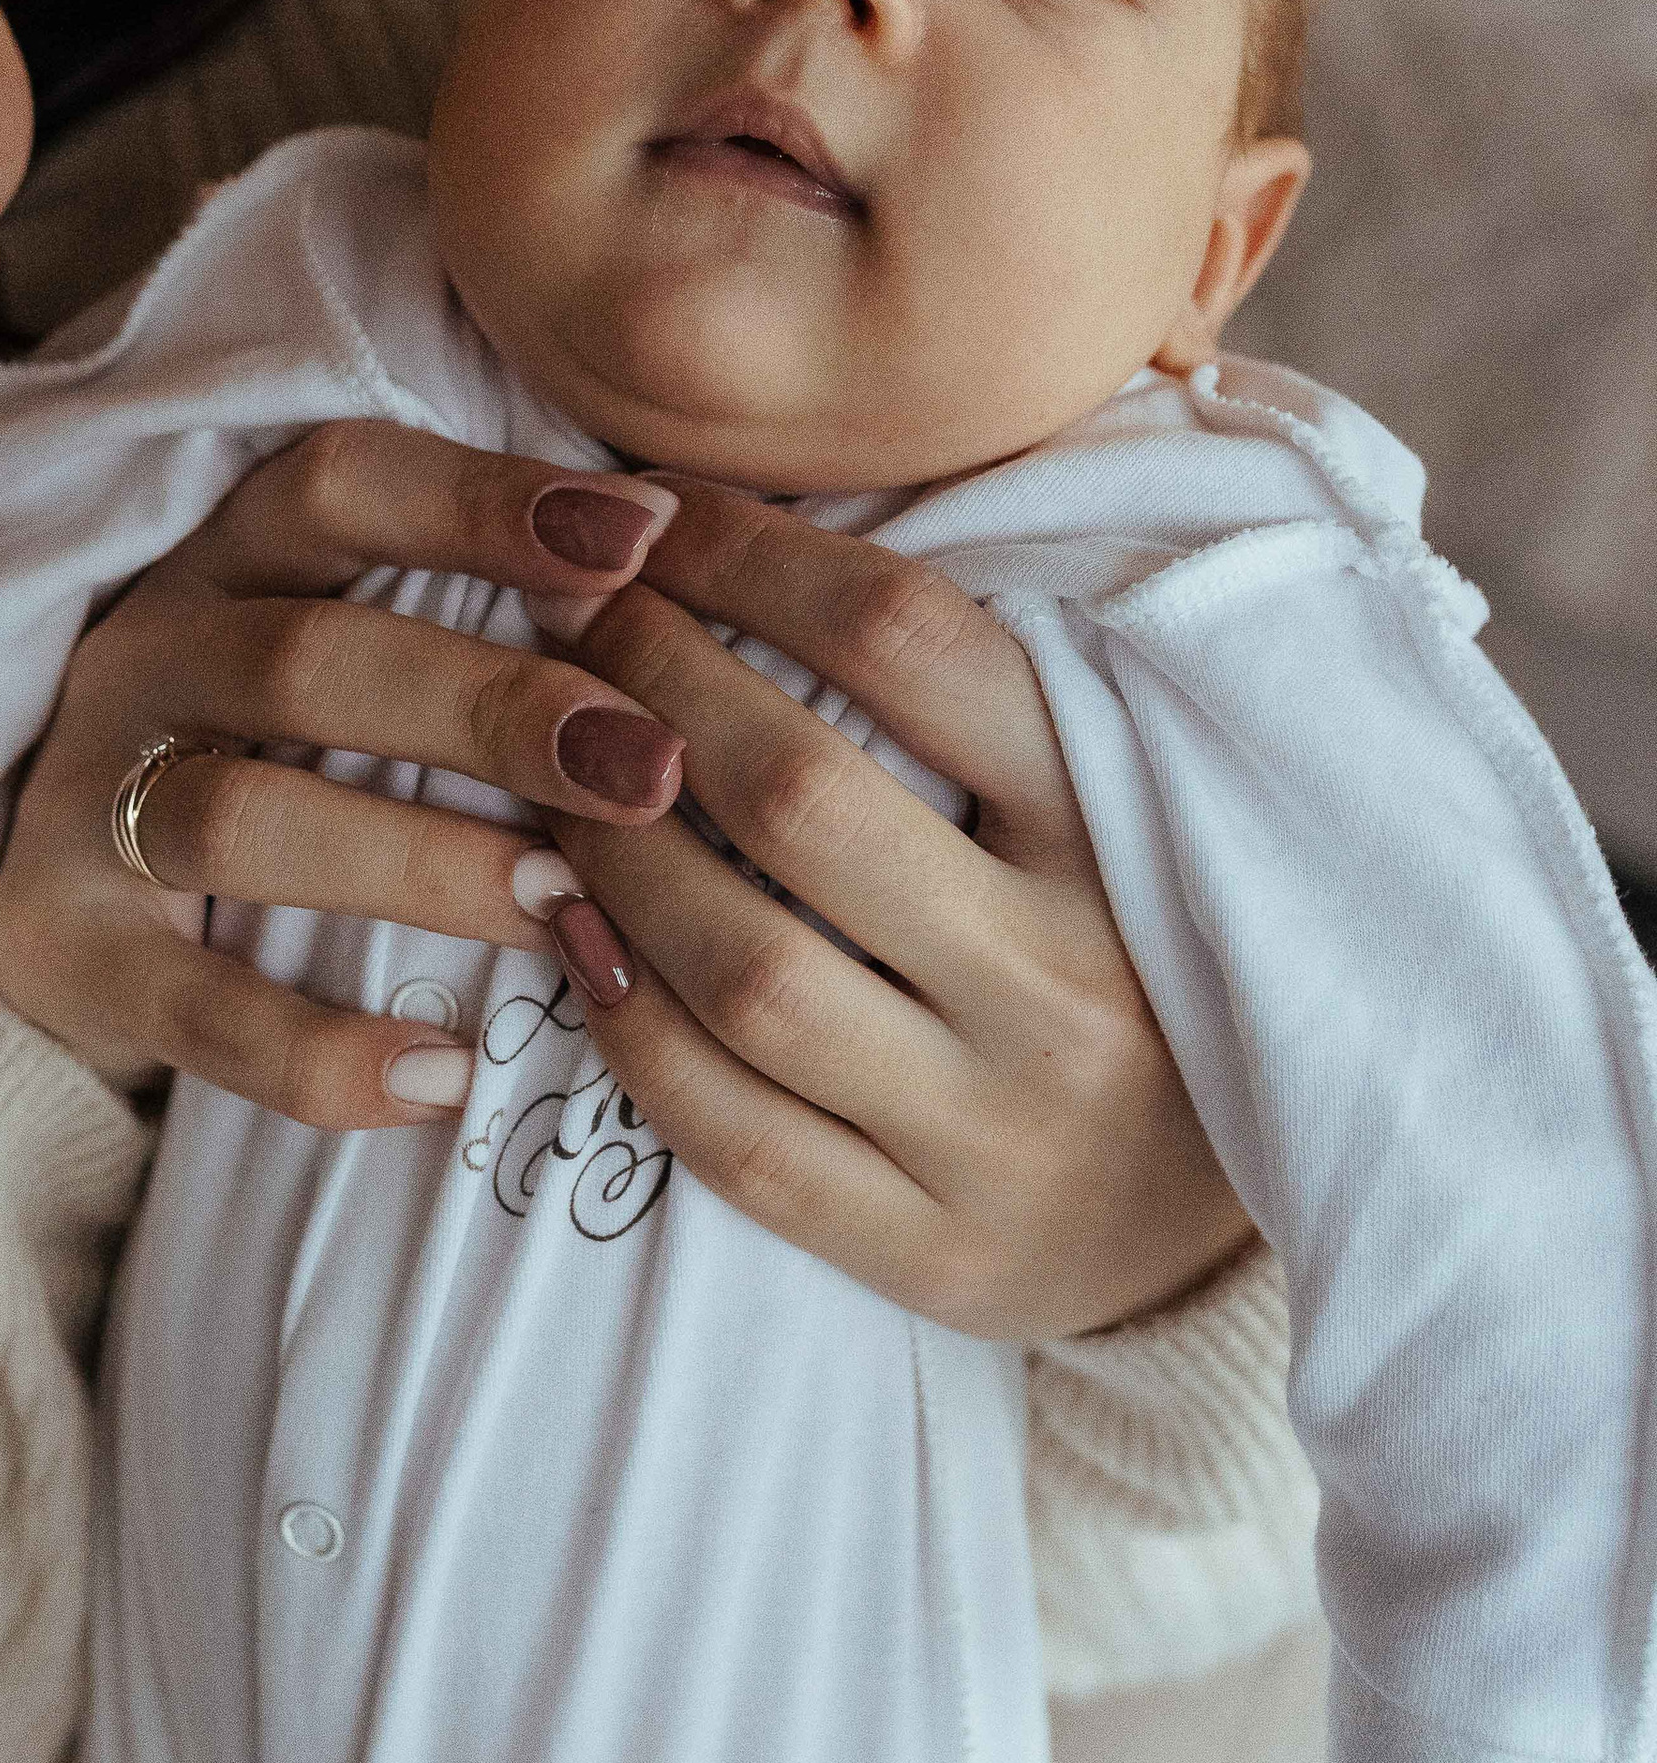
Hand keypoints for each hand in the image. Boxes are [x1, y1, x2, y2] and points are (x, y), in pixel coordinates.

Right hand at [0, 426, 686, 1125]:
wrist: (74, 898)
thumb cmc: (280, 753)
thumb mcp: (351, 651)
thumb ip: (487, 617)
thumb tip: (705, 583)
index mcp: (225, 558)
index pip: (343, 487)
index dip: (487, 503)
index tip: (648, 538)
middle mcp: (144, 660)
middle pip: (308, 660)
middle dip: (489, 708)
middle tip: (647, 768)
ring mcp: (84, 806)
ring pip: (240, 818)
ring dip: (416, 863)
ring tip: (562, 912)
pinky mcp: (58, 950)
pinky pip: (188, 1009)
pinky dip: (315, 1052)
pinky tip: (442, 1076)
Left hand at [539, 486, 1249, 1339]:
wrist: (1222, 1229)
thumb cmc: (1134, 963)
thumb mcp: (1119, 810)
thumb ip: (992, 685)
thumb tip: (776, 511)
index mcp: (1126, 835)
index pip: (916, 642)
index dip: (755, 557)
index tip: (648, 514)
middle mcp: (1069, 982)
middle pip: (800, 796)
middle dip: (650, 679)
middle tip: (559, 615)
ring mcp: (998, 1131)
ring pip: (747, 969)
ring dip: (611, 851)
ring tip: (540, 770)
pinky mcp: (933, 1252)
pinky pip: (734, 1130)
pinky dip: (629, 1023)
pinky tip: (571, 935)